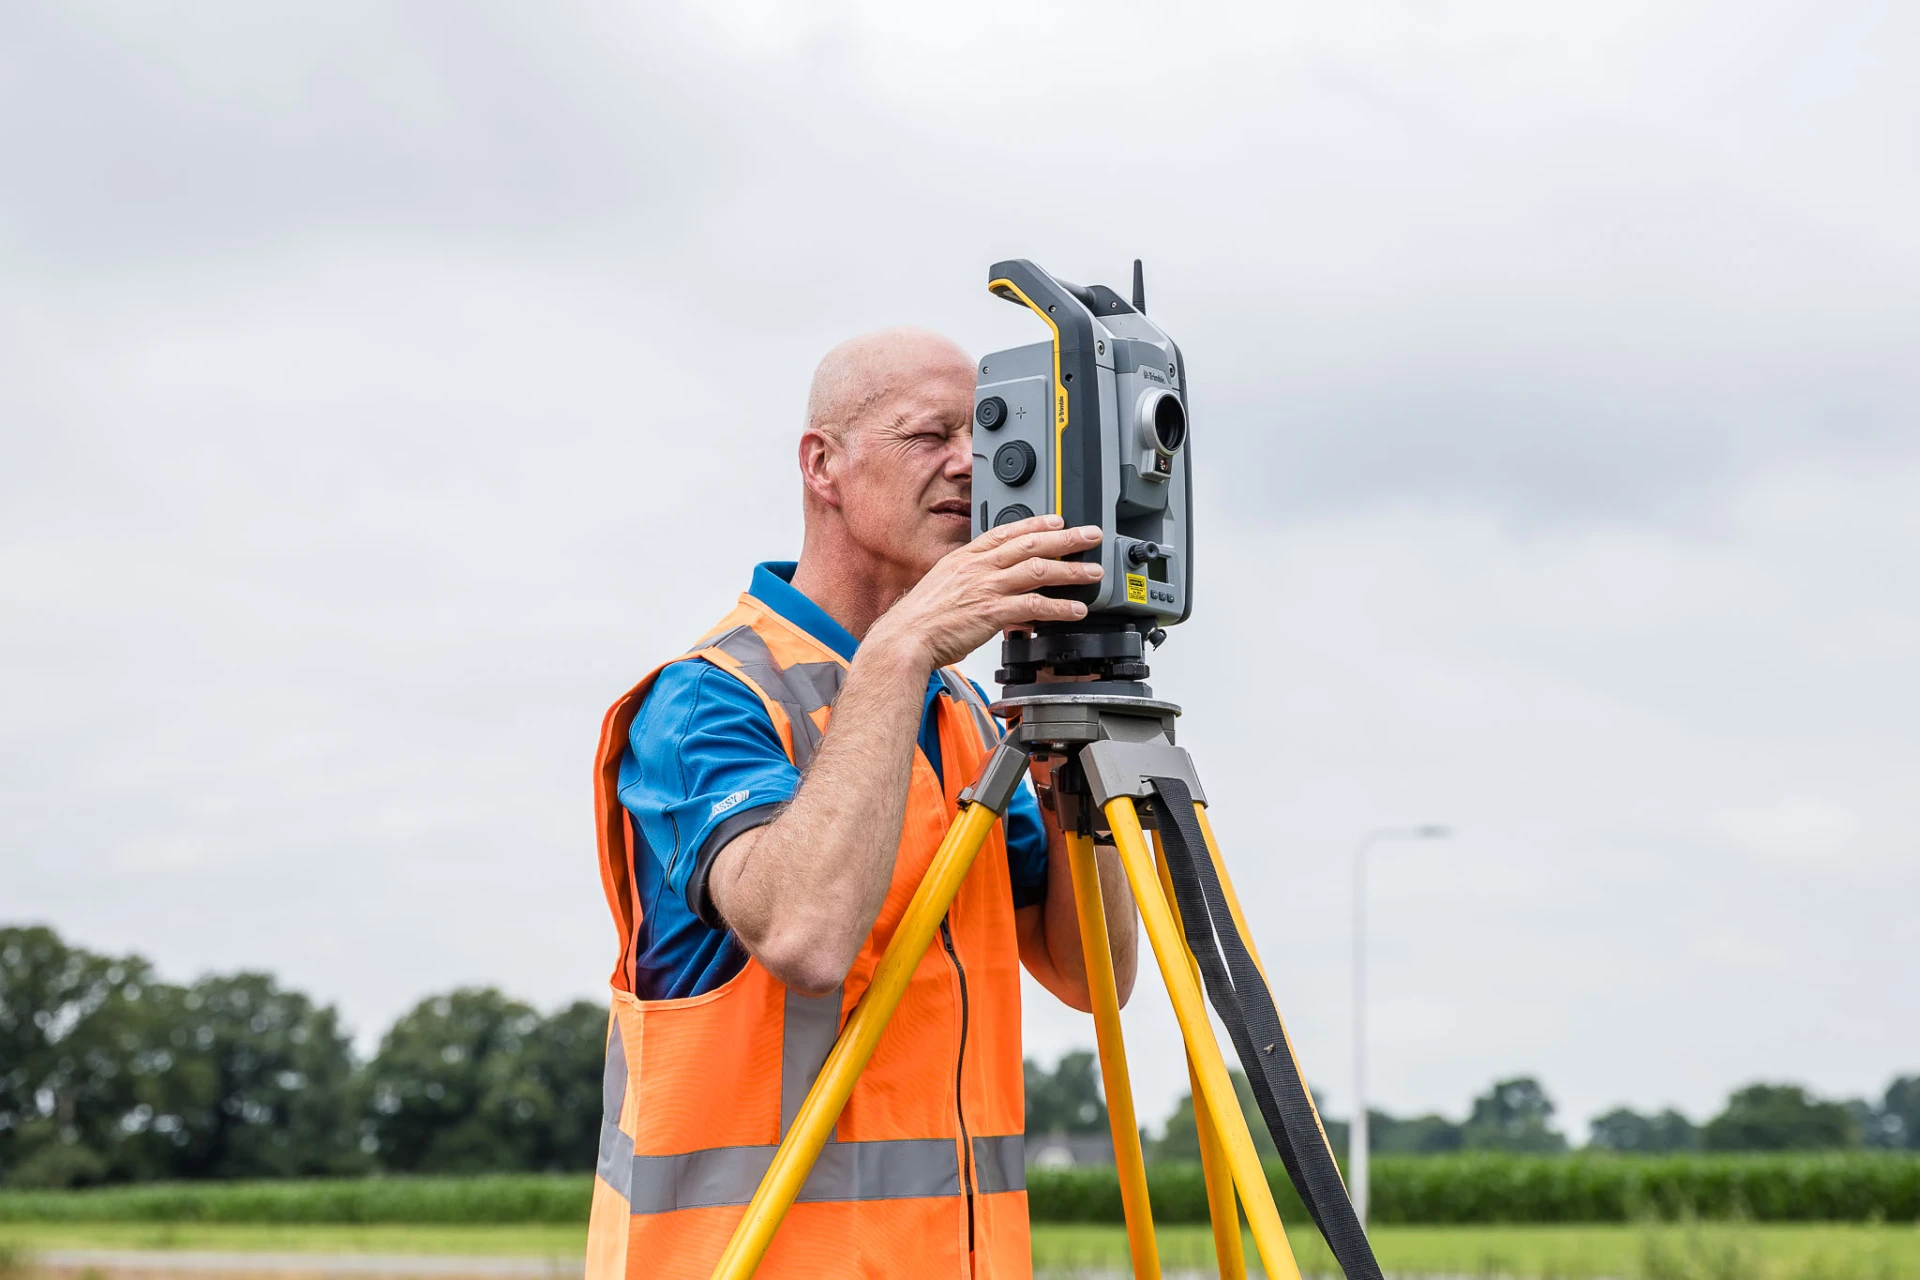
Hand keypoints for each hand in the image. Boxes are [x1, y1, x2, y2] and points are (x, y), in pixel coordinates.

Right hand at [867, 514, 1103, 672]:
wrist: (905, 638)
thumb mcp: (943, 585)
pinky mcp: (992, 612)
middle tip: (1090, 535)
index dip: (1036, 524)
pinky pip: (1034, 605)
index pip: (1006, 532)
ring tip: (1092, 572)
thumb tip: (990, 585)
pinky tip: (1075, 610)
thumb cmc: (920, 619)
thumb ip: (970, 580)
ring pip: (1038, 570)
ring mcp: (986, 587)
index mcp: (965, 558)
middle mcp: (978, 567)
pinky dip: (1059, 607)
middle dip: (1066, 538)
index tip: (1057, 520)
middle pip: (1030, 545)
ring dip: (1071, 570)